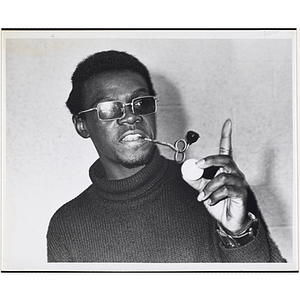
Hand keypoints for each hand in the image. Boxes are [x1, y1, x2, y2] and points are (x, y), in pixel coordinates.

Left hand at [183, 119, 248, 233]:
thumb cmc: (218, 202)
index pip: (226, 149)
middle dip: (210, 160)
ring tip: (202, 197)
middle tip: (198, 166)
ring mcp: (239, 183)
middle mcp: (234, 173)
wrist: (227, 221)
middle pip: (225, 159)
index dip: (226, 136)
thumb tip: (185, 170)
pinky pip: (226, 190)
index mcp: (225, 169)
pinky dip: (214, 196)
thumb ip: (195, 179)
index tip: (227, 122)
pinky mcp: (241, 193)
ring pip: (222, 177)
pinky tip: (210, 201)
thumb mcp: (203, 189)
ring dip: (208, 187)